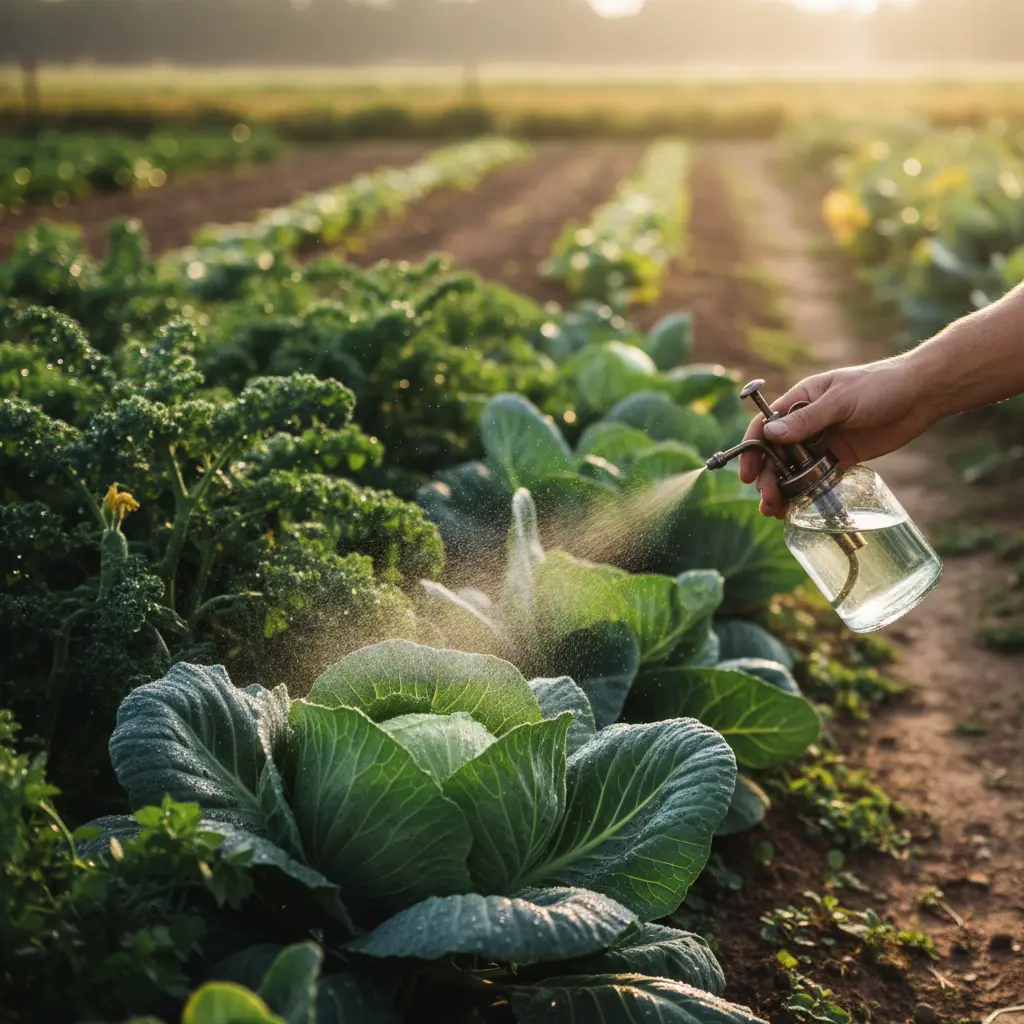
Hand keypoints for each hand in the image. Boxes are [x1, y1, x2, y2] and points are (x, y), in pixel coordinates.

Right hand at [738, 358, 934, 518]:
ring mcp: (822, 442)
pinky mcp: (839, 458)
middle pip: (775, 454)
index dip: (752, 450)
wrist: (920, 395)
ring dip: (782, 489)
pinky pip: (815, 478)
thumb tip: (771, 434)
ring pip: (792, 469)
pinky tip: (797, 507)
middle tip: (767, 499)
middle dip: (767, 477)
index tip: (748, 473)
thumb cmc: (879, 386)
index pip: (765, 426)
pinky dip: (804, 492)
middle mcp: (805, 423)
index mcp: (800, 401)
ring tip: (775, 511)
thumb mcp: (841, 400)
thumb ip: (807, 419)